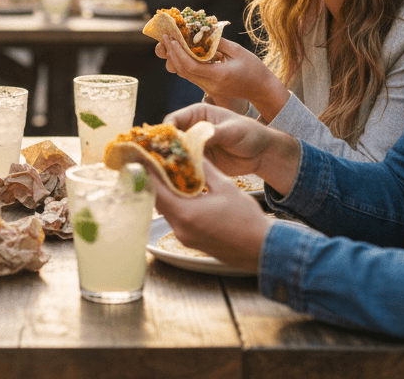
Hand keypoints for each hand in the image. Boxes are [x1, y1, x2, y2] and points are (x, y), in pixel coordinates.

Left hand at [145, 160, 270, 271]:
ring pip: (166, 210)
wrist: (261, 248)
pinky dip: (175, 203)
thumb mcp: (226, 187)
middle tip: (153, 162)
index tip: (142, 157)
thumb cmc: (247, 219)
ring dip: (165, 192)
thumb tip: (191, 153)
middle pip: (158, 200)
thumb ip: (204, 169)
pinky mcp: (191, 240)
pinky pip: (176, 218)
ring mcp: (185, 237)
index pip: (157, 190)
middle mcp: (180, 228)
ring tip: (167, 173)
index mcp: (186, 214)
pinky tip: (182, 192)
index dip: (148, 172)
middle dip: (155, 180)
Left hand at [157, 35, 288, 119]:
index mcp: (218, 75)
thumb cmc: (253, 68)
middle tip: (166, 37)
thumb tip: (201, 30)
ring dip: (175, 58)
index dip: (178, 51)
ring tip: (171, 42)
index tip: (172, 38)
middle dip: (172, 53)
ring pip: (184, 74)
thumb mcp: (237, 50)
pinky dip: (184, 63)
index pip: (190, 65)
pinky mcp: (208, 88)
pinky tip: (183, 50)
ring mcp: (208, 88)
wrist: (261, 89)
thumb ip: (218, 42)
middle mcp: (210, 84)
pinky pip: (191, 75)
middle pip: (182, 70)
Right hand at [165, 103, 301, 190]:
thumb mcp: (232, 131)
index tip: (164, 144)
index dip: (166, 131)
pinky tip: (181, 179)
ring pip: (176, 154)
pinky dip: (183, 172)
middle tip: (164, 161)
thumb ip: (213, 133)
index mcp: (197, 113)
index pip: (174, 119)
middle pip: (171, 138)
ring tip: (171, 172)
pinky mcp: (199, 162)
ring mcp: (195, 146)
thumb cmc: (250, 134)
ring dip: (173, 162)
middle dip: (166, 149)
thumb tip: (195, 137)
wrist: (262, 154)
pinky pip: (186, 166)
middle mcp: (192, 128)